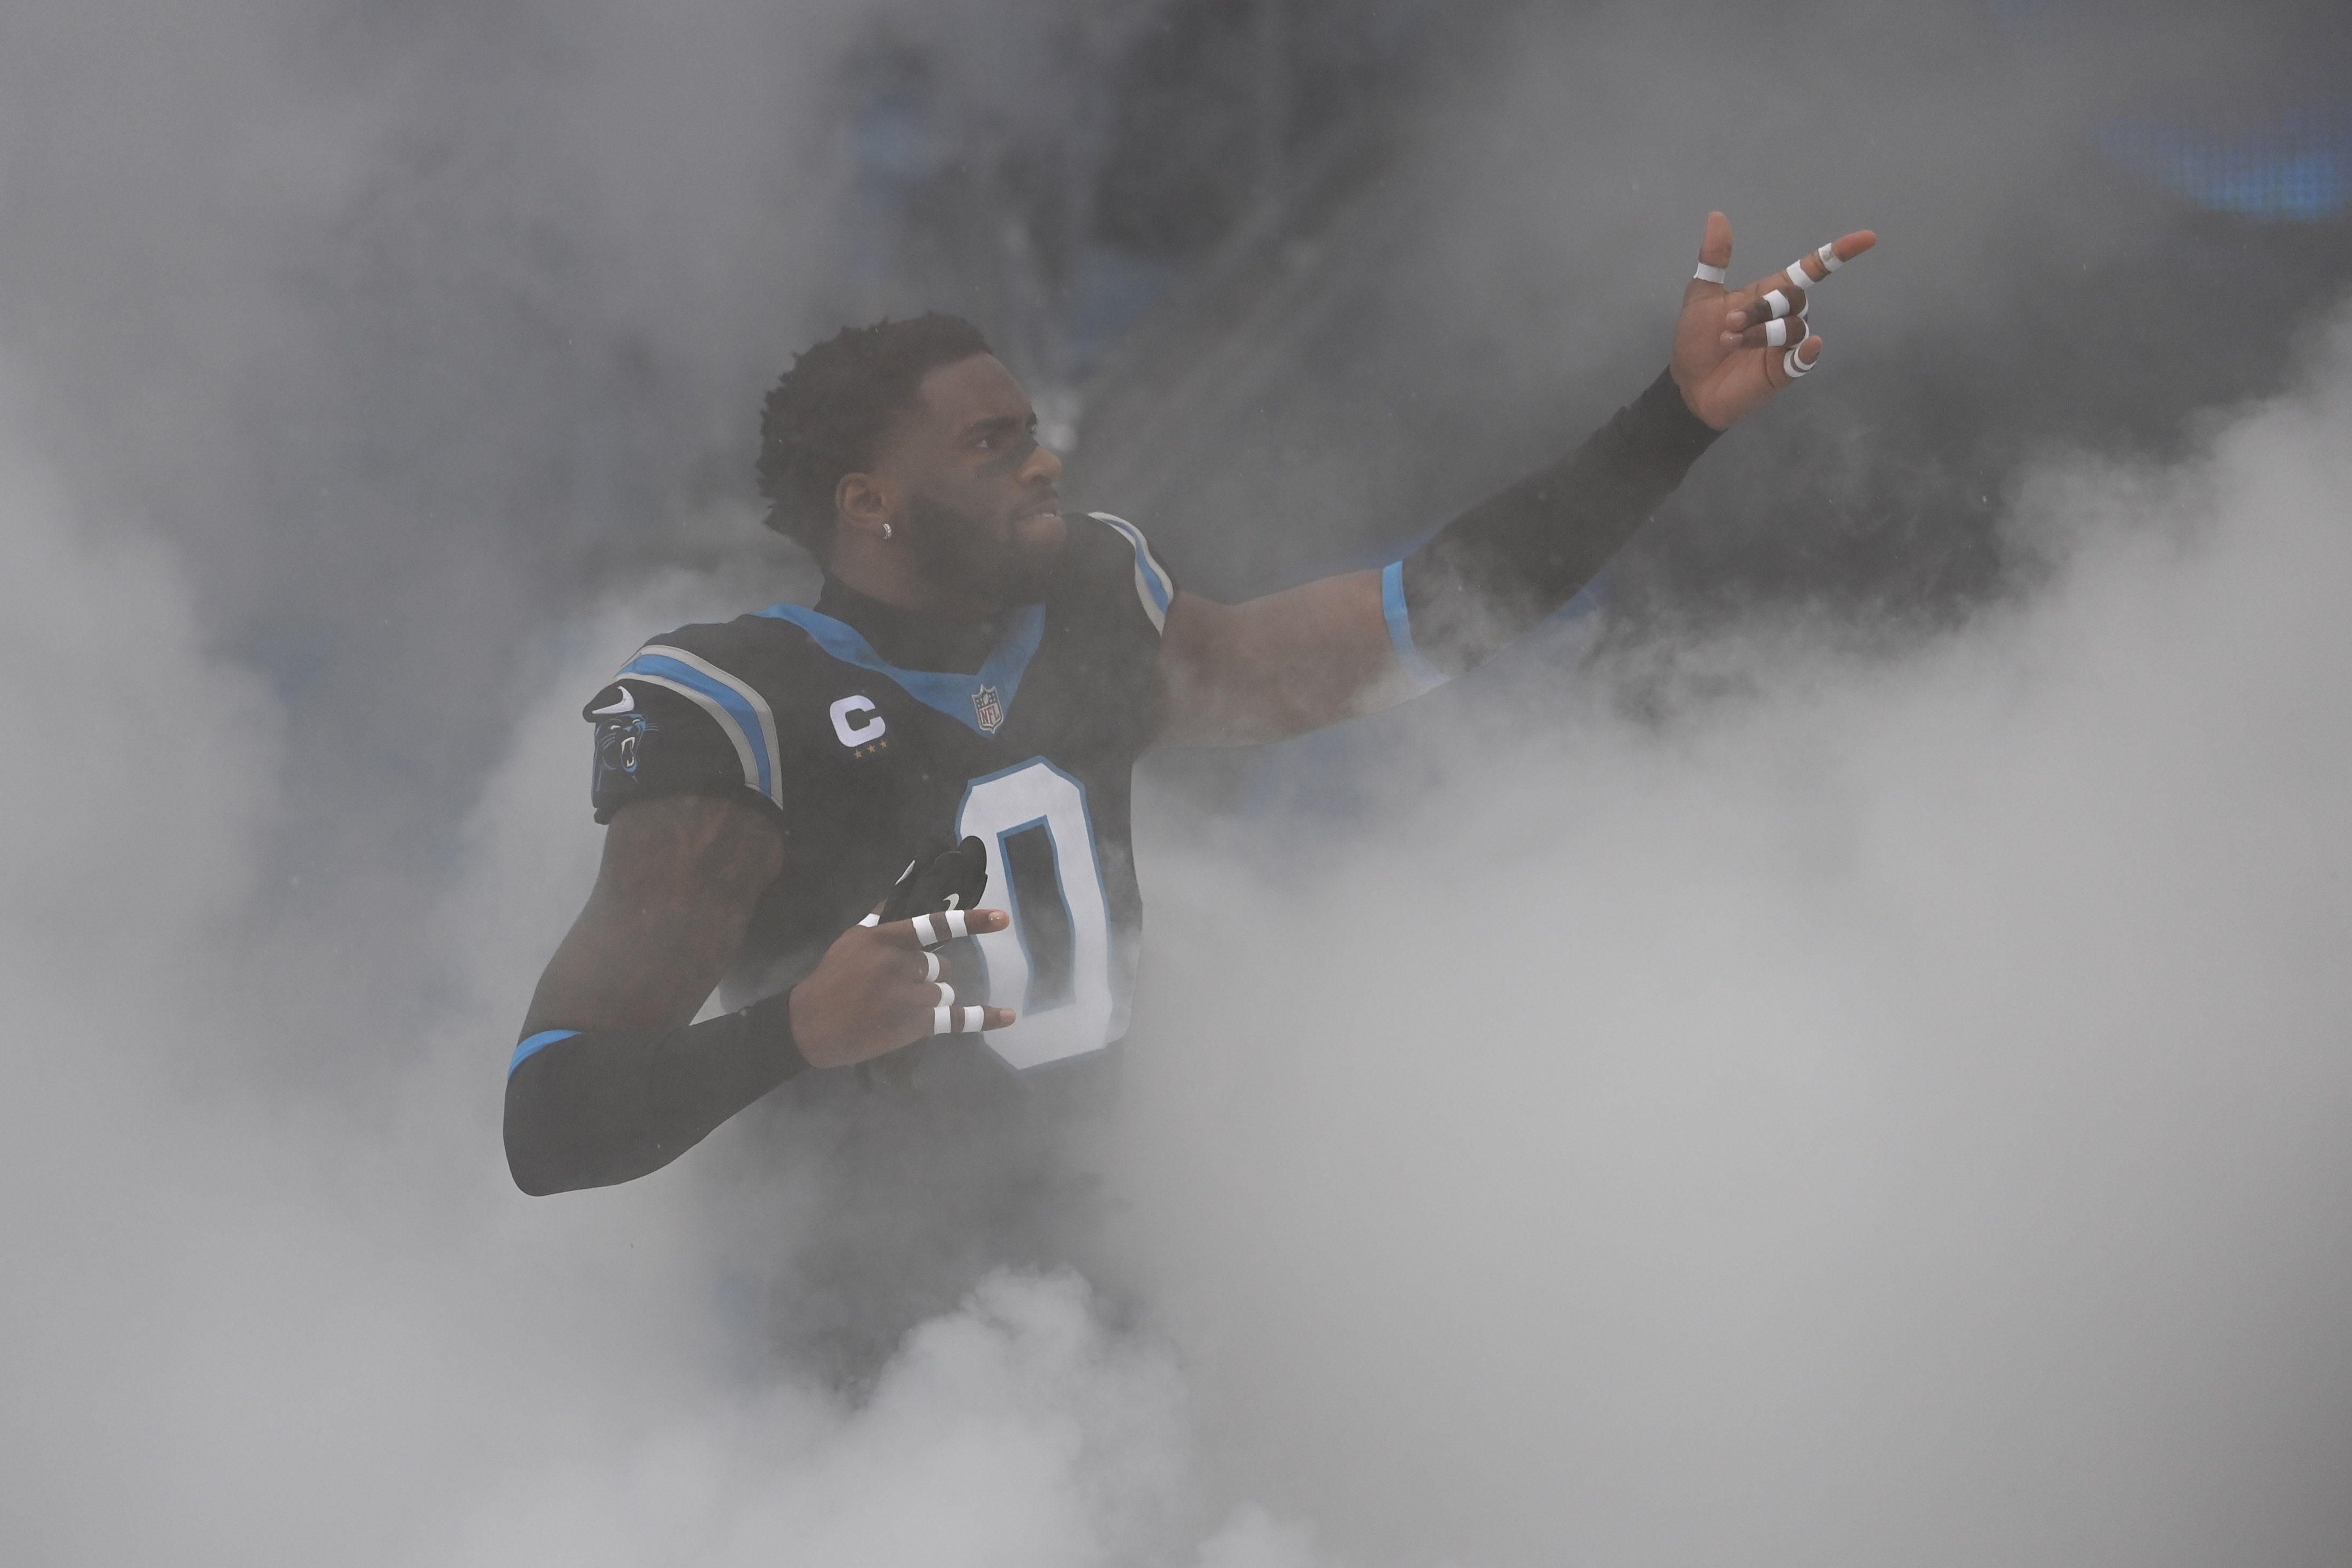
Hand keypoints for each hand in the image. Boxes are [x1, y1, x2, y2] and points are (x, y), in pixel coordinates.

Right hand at [788, 907, 1016, 1067]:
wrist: (809, 1026)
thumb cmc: (830, 981)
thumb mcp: (850, 941)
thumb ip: (879, 920)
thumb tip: (898, 895)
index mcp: (884, 939)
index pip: (933, 925)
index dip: (970, 921)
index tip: (1002, 919)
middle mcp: (900, 964)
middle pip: (941, 966)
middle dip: (928, 976)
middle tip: (899, 989)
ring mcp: (909, 995)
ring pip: (944, 991)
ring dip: (930, 999)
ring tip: (898, 1009)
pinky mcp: (915, 1024)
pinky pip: (956, 1018)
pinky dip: (983, 1018)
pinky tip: (1007, 1016)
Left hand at [1671, 211, 1875, 429]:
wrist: (1688, 386)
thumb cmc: (1697, 340)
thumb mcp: (1702, 295)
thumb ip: (1714, 258)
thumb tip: (1717, 216)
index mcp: (1768, 294)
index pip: (1811, 270)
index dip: (1837, 254)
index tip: (1867, 238)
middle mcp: (1783, 317)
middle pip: (1795, 298)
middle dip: (1763, 308)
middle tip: (1729, 324)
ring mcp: (1785, 345)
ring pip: (1793, 327)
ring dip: (1761, 332)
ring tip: (1730, 340)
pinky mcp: (1783, 371)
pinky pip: (1803, 358)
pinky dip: (1807, 352)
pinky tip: (1806, 348)